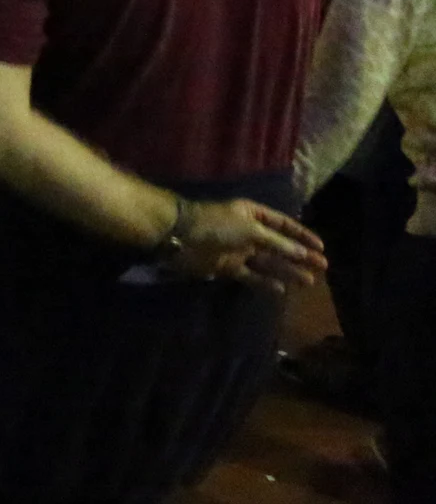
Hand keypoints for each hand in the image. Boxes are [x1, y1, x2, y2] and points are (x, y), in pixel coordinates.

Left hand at [168, 199, 326, 290]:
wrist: (180, 236)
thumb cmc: (217, 225)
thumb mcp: (251, 230)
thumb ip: (277, 243)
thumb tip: (303, 253)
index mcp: (252, 214)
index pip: (283, 224)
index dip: (302, 235)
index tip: (321, 247)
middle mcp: (247, 231)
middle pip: (279, 245)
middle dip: (300, 255)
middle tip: (322, 267)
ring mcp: (238, 250)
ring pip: (268, 262)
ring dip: (288, 271)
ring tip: (309, 282)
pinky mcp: (228, 267)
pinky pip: (251, 275)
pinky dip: (265, 283)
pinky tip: (282, 289)